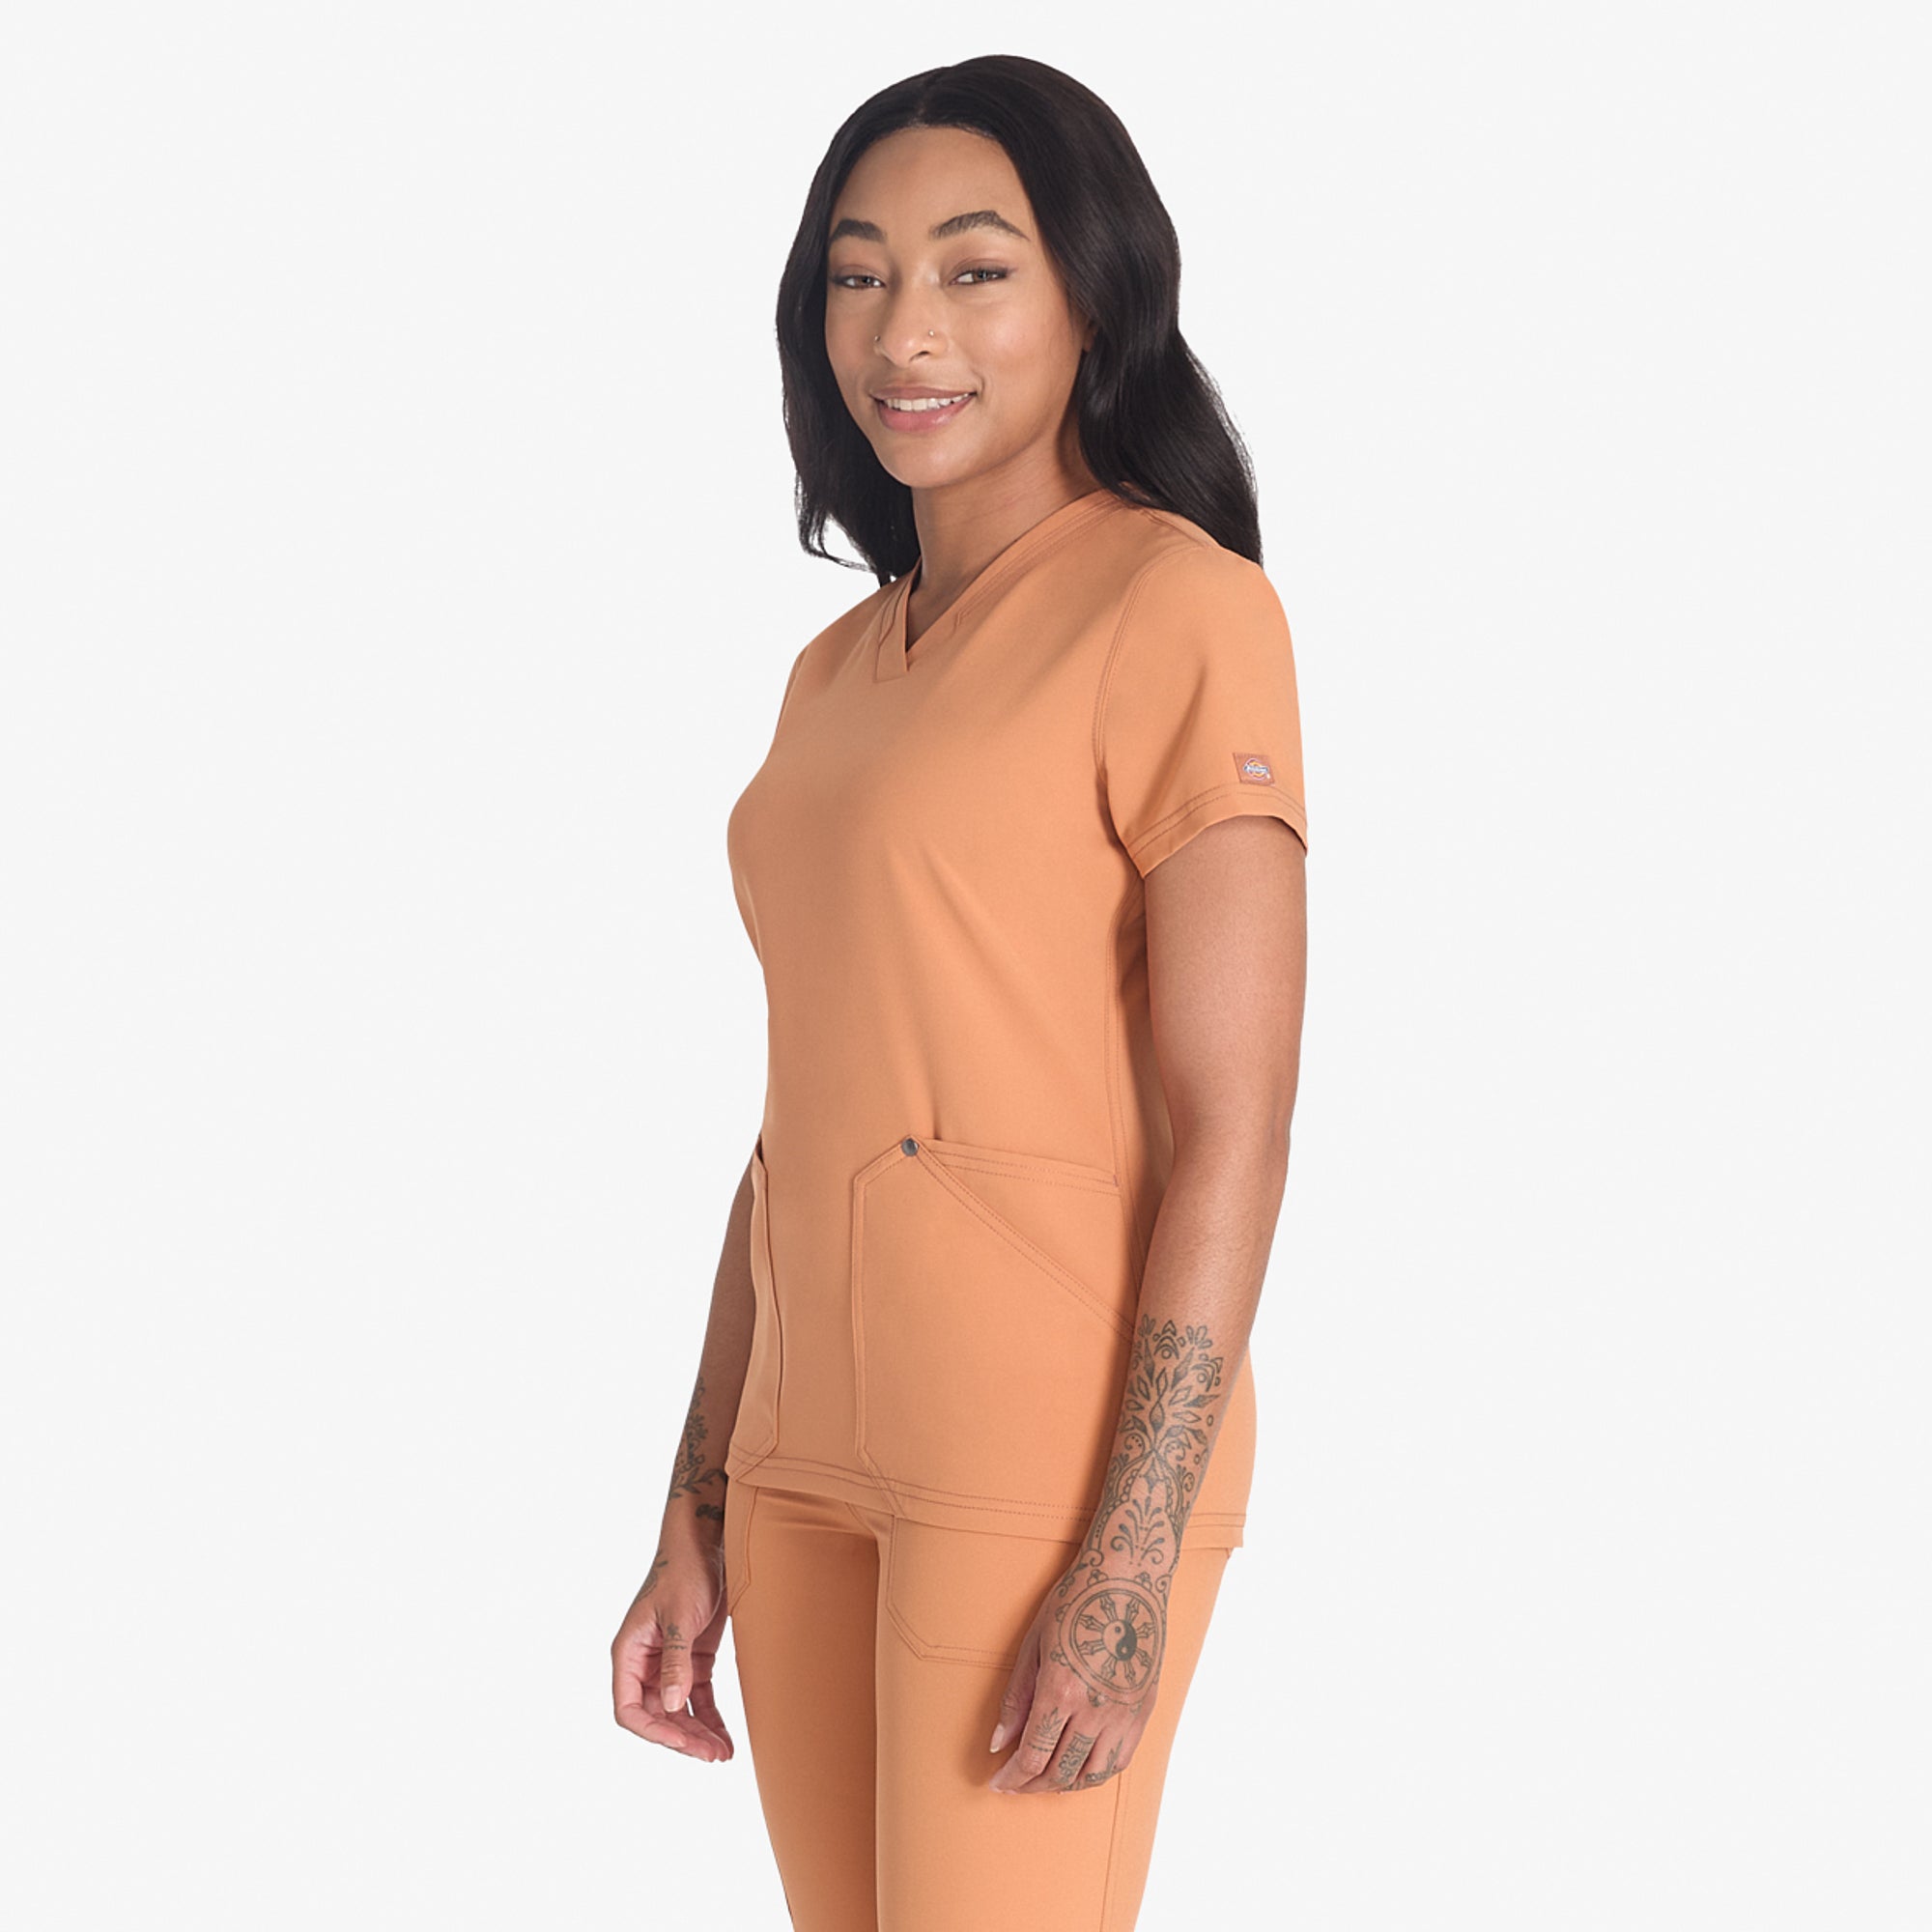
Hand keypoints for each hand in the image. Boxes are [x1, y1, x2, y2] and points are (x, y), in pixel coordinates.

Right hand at [611, 1525, 734, 1761]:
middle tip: (712, 1756)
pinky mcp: (693, 1658)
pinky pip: (697, 1696)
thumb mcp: (680, 1617)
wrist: (708, 1542)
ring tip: (723, 1754)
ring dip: (698, 1733)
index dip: (653, 1731)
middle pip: (656, 1715)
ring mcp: (669, 1662)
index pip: (629, 1708)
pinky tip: (725, 1737)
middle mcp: (644, 1663)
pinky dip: (710, 1717)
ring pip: (678, 1710)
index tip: (682, 1742)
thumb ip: (674, 1662)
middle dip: (683, 1738)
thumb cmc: (684, 1571)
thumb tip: (669, 1707)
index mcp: (629, 1653)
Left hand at [986, 1556, 1167, 1793]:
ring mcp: (1123, 1713)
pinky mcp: (1143, 1710)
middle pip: (1060, 1772)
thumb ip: (1016, 1698)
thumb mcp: (1034, 1643)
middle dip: (1032, 1785)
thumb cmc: (1076, 1601)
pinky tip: (1081, 1767)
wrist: (1129, 1579)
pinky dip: (1097, 1773)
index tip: (998, 1782)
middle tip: (1016, 1784)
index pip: (1032, 1757)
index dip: (1012, 1777)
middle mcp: (1095, 1709)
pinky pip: (1120, 1760)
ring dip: (1064, 1785)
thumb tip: (999, 1743)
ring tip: (1045, 1780)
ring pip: (1092, 1775)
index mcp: (1061, 1690)